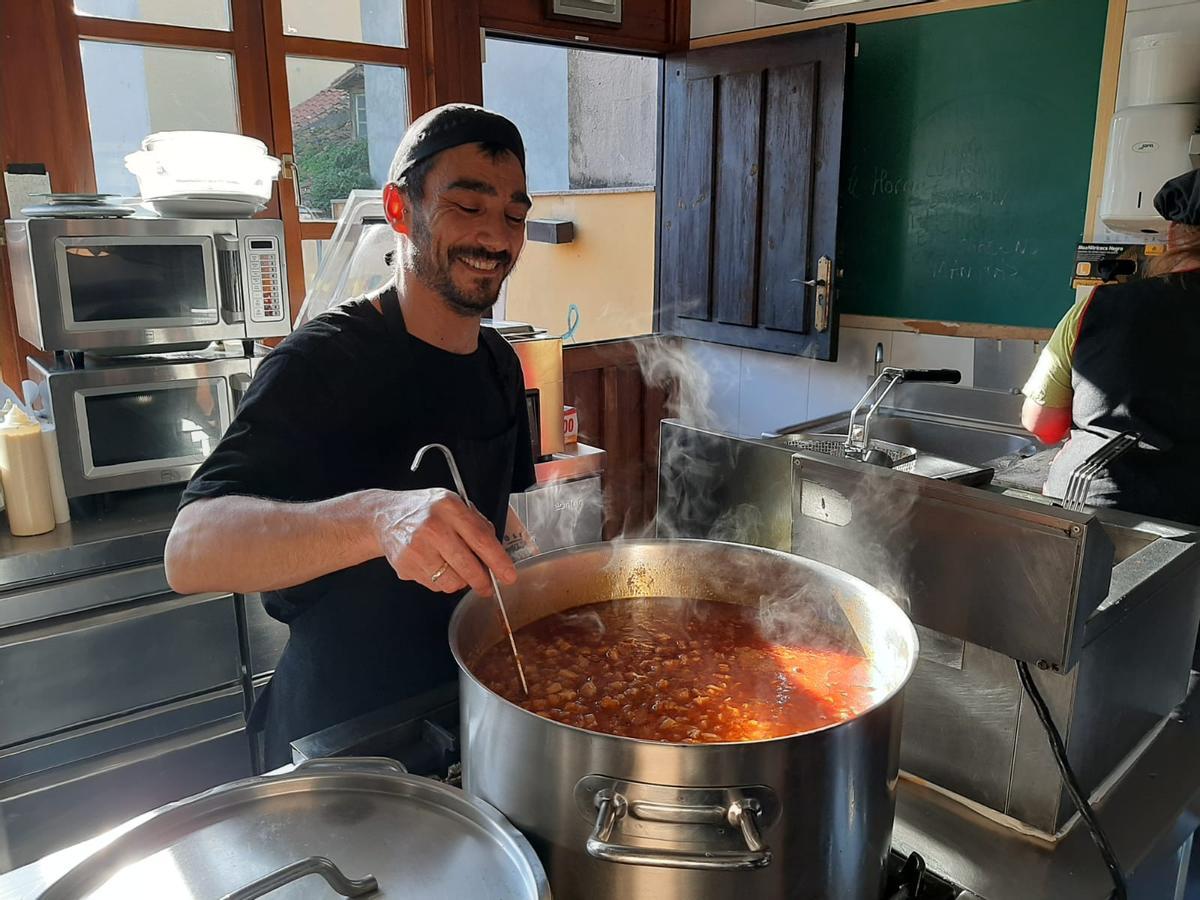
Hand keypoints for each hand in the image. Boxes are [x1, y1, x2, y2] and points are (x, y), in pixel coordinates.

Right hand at [368, 488, 516, 595]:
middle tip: (488, 586)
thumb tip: (496, 552)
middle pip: (467, 566)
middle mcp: (432, 528)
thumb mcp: (453, 503)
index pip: (480, 538)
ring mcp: (416, 549)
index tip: (509, 575)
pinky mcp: (405, 566)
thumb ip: (476, 523)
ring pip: (451, 582)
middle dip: (482, 582)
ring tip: (454, 567)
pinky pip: (434, 585)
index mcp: (448, 508)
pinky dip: (440, 581)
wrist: (384, 516)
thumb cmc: (424, 510)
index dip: (498, 560)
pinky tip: (434, 565)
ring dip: (459, 581)